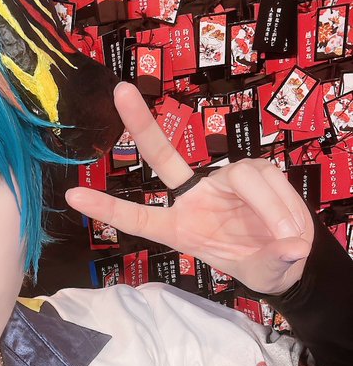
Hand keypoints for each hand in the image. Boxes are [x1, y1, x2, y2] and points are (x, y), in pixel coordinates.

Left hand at [65, 83, 313, 294]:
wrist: (288, 258)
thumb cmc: (260, 265)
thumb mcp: (262, 273)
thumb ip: (273, 262)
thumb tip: (293, 248)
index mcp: (180, 228)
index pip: (138, 218)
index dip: (107, 209)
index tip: (72, 195)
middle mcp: (195, 196)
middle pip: (163, 157)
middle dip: (142, 125)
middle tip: (120, 91)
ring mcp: (224, 180)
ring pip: (247, 180)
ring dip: (272, 211)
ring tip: (290, 241)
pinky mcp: (254, 171)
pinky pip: (269, 181)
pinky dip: (287, 208)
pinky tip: (295, 231)